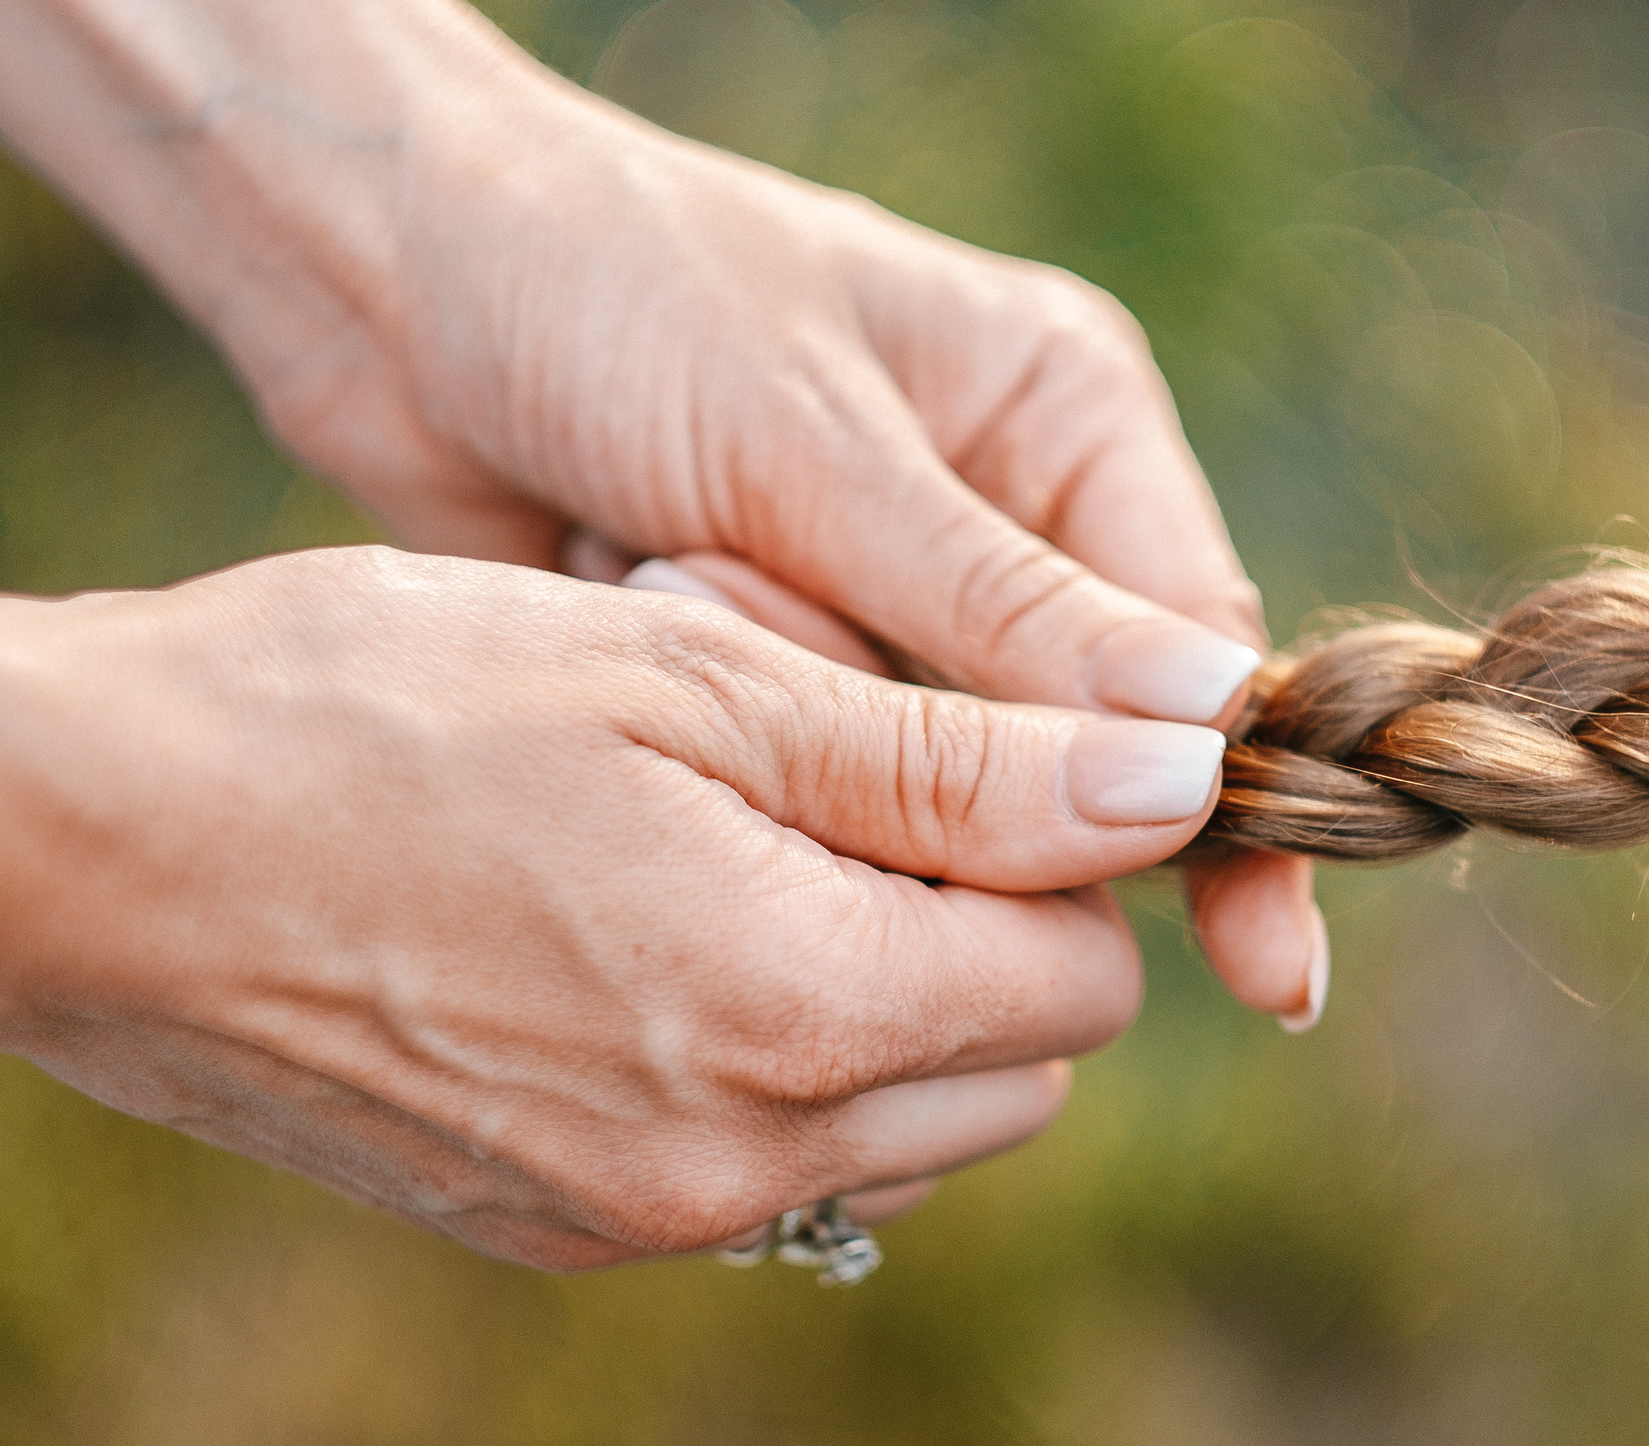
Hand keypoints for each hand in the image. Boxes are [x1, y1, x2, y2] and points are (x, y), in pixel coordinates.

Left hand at [0, 0, 1327, 1029]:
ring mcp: (874, 601)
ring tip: (660, 560)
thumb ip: (996, 604)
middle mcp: (995, 523)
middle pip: (1062, 745)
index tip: (1264, 974)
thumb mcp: (806, 442)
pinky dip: (732, 751)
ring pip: (919, 779)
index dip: (1226, 813)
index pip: (1194, 654)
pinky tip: (625, 594)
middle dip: (958, 782)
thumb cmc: (612, 290)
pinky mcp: (768, 663)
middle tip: (835, 777)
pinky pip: (806, 778)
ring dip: (805, 743)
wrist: (384, 268)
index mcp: (1060, 421)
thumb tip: (1207, 741)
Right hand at [0, 553, 1229, 1267]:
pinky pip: (752, 1164)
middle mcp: (736, 1158)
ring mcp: (635, 1216)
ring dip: (868, 994)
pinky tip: (627, 924)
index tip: (932, 742)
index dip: (1043, 850)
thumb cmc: (370, 707)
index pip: (1080, 981)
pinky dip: (753, 1056)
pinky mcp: (547, 1225)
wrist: (78, 847)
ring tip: (713, 839)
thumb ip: (955, 757)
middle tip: (815, 776)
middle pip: (1007, 1075)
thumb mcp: (689, 680)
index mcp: (797, 1012)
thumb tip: (1177, 785)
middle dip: (970, 929)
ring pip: (890, 1128)